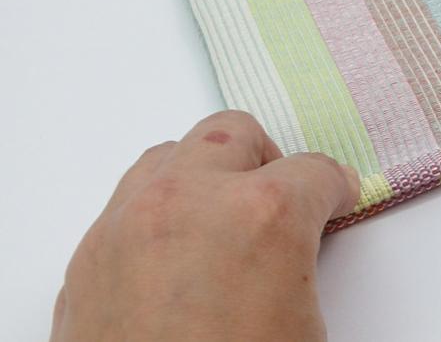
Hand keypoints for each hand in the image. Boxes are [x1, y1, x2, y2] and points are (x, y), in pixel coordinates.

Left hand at [51, 111, 359, 341]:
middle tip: (284, 200)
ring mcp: (129, 225)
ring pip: (171, 156)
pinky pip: (127, 203)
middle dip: (267, 164)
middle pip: (235, 135)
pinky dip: (158, 214)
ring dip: (205, 177)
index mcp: (262, 216)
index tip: (335, 198)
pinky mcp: (87, 259)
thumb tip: (298, 255)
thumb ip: (305, 264)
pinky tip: (178, 258)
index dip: (334, 189)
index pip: (314, 170)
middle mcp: (190, 204)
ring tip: (224, 221)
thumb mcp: (306, 328)